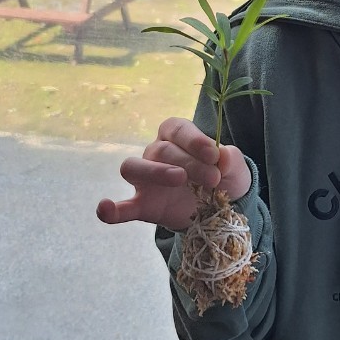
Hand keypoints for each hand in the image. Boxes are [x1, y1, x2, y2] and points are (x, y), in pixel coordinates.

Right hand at [96, 117, 250, 231]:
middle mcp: (156, 153)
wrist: (222, 207)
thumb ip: (231, 159)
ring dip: (155, 172)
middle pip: (161, 150)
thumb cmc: (224, 177)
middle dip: (189, 162)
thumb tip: (223, 155)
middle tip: (212, 178)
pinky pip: (122, 207)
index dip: (194, 139)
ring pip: (132, 167)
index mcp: (177, 136)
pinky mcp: (143, 205)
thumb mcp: (235, 168)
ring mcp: (146, 180)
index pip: (177, 129)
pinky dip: (111, 209)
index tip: (214, 154)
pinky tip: (105, 209)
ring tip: (179, 180)